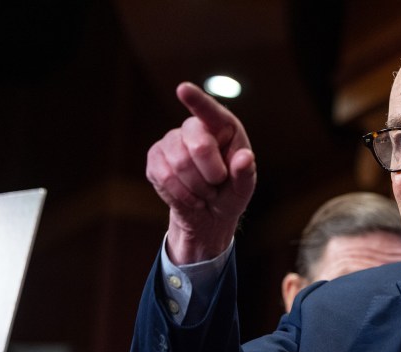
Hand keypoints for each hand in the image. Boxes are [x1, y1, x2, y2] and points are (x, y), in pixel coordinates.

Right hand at [146, 82, 256, 263]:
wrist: (208, 214)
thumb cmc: (230, 193)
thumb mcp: (244, 188)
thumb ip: (246, 173)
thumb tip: (245, 157)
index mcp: (222, 127)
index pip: (210, 111)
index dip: (197, 100)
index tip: (183, 89)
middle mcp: (194, 128)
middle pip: (199, 145)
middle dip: (212, 173)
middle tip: (218, 183)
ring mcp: (171, 141)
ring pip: (179, 164)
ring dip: (198, 188)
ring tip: (205, 192)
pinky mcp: (154, 158)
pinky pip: (165, 177)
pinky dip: (182, 195)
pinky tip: (191, 197)